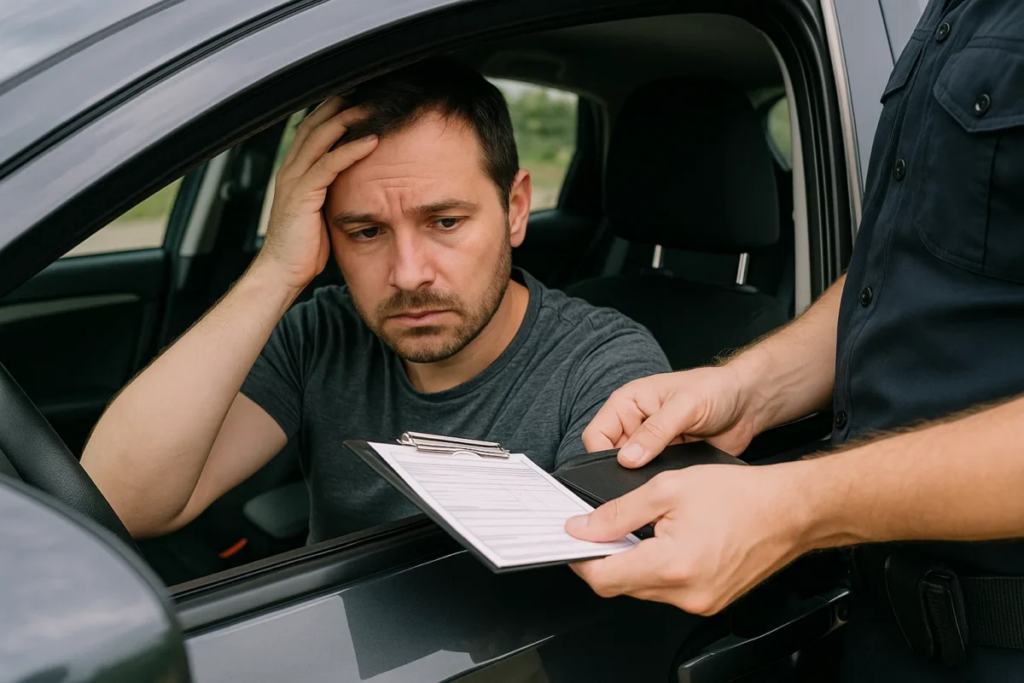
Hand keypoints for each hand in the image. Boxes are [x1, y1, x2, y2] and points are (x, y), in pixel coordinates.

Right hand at [253, 97, 378, 290]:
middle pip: (316, 122)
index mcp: (294, 171)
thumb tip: (356, 183)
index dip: (334, 109)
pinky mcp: (303, 194)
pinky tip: (372, 141)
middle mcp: (291, 169)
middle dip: (342, 104)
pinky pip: (329, 164)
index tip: (359, 96)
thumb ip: (333, 191)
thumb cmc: (303, 246)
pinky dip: (351, 150)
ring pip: (322, 136)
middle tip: (369, 90)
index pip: (313, 128)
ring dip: (349, 119)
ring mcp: (294, 179)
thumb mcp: (321, 210)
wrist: (282, 271)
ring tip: (374, 107)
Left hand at [565, 463, 809, 615]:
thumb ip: (619, 512)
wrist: (791, 511)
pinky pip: (668, 591)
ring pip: (643, 589)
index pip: (603, 578)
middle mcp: (685, 593)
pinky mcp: (710, 602)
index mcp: (671, 565)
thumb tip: (583, 527)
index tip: (572, 540)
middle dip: (605, 558)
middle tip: (603, 528)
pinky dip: (657, 569)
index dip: (580, 559)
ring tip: (642, 530)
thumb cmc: (740, 495)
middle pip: (621, 586)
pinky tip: (665, 542)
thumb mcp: (668, 488)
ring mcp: (700, 602)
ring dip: (632, 563)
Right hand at [582, 365, 761, 467]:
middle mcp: (633, 424)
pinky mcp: (665, 461)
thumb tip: (627, 458)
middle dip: (620, 471)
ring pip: (629, 471)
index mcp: (627, 402)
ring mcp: (649, 445)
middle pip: (608, 456)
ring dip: (640, 479)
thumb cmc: (716, 389)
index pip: (596, 435)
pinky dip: (656, 485)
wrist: (747, 404)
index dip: (602, 455)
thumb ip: (656, 431)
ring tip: (658, 484)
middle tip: (639, 483)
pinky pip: (650, 479)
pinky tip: (669, 487)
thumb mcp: (685, 406)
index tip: (621, 471)